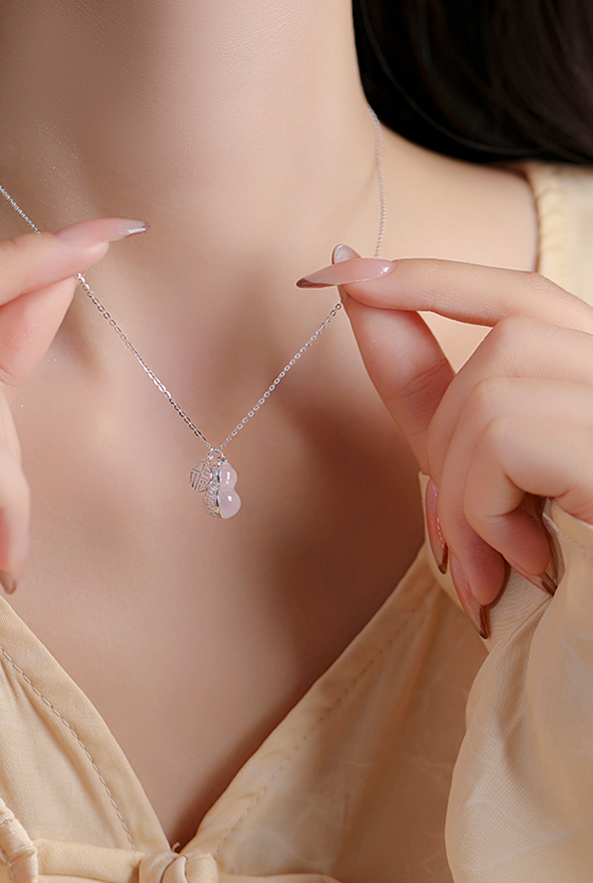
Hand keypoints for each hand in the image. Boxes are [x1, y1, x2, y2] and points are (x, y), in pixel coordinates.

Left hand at [298, 248, 592, 635]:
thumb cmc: (567, 583)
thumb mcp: (488, 481)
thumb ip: (437, 399)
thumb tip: (362, 305)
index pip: (520, 297)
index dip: (428, 279)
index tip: (342, 270)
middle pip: (500, 345)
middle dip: (449, 439)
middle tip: (467, 535)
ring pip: (493, 390)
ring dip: (467, 490)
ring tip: (495, 560)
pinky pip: (505, 438)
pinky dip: (486, 508)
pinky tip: (525, 558)